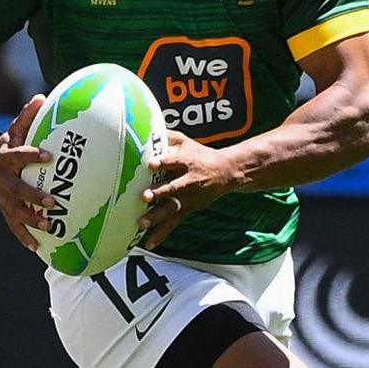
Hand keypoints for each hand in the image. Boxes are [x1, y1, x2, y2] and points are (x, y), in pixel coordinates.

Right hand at [0, 94, 55, 250]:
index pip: (20, 155)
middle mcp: (2, 179)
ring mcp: (2, 197)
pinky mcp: (4, 209)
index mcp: (6, 157)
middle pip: (17, 190)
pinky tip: (38, 248)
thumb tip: (41, 97)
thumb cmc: (10, 143)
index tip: (50, 155)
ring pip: (15, 211)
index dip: (33, 155)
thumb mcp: (16, 128)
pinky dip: (24, 236)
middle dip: (34, 196)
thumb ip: (28, 115)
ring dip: (31, 220)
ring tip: (49, 226)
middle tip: (54, 202)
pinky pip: (13, 226)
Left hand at [139, 131, 241, 250]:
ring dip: (157, 216)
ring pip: (172, 208)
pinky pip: (173, 223)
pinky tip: (149, 243)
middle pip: (173, 187)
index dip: (162, 162)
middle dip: (159, 193)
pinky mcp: (187, 209)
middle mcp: (188, 180)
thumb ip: (166, 135)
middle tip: (144, 196)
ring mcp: (188, 198)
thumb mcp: (186, 141)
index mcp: (187, 161)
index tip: (151, 164)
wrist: (226, 173)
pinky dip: (161, 234)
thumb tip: (144, 126)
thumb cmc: (200, 154)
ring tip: (142, 223)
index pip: (173, 160)